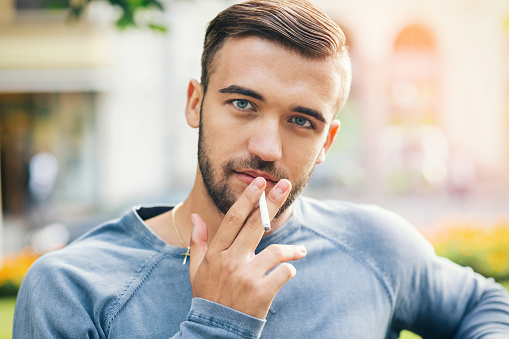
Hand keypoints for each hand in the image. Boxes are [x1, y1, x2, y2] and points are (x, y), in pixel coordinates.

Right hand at [188, 177, 306, 318]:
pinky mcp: (261, 292)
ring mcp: (246, 276)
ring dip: (292, 249)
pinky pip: (283, 273)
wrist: (216, 330)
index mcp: (215, 253)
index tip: (259, 183)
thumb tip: (194, 217)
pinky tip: (289, 272)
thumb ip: (197, 242)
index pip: (232, 220)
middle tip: (285, 185)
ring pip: (276, 251)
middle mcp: (230, 261)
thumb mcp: (196, 270)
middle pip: (255, 225)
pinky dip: (290, 270)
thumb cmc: (208, 296)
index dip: (247, 199)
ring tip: (301, 251)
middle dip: (271, 202)